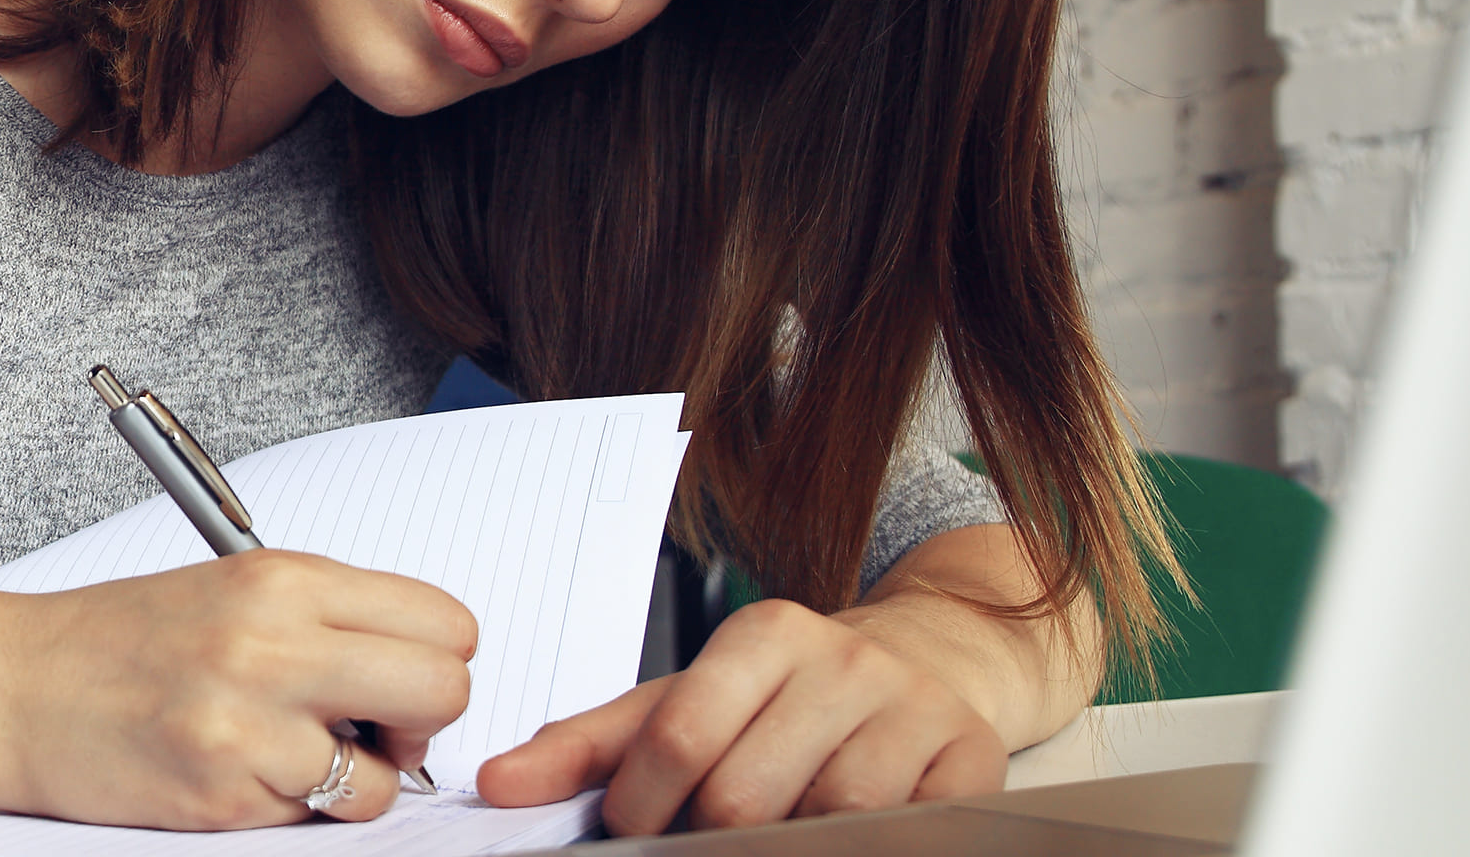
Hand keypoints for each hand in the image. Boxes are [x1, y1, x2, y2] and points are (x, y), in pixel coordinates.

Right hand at [0, 549, 475, 830]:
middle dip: (423, 722)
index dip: (438, 658)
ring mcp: (247, 724)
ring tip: (291, 754)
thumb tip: (420, 666)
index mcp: (283, 580)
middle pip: (443, 691)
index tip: (400, 676)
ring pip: (385, 778)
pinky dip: (292, 806)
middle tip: (373, 726)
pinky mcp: (222, 792)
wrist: (12, 688)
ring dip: (353, 779)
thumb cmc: (118, 640)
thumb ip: (328, 618)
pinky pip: (314, 817)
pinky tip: (241, 772)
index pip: (445, 622)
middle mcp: (272, 643)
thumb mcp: (232, 590)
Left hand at [474, 599, 1004, 833]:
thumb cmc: (782, 699)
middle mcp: (843, 660)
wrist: (925, 669)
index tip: (635, 825)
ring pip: (830, 820)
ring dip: (789, 844)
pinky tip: (838, 833)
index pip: (682, 735)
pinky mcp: (971, 760)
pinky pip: (902, 832)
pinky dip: (860, 845)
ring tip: (780, 827)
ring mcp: (913, 710)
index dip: (645, 803)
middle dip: (711, 834)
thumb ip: (588, 745)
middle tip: (707, 833)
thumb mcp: (683, 702)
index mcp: (765, 634)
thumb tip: (497, 784)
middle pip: (748, 795)